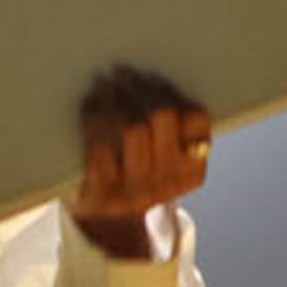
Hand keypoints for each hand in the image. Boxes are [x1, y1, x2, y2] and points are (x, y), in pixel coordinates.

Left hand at [70, 65, 211, 260]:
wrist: (102, 216)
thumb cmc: (133, 166)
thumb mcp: (162, 150)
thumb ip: (170, 120)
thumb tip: (149, 70)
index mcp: (192, 169)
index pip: (196, 117)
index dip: (172, 91)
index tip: (151, 78)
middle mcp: (167, 184)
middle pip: (162, 116)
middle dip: (141, 88)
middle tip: (123, 74)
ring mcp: (135, 193)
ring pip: (132, 128)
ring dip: (115, 99)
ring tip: (104, 85)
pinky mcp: (102, 196)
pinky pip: (100, 148)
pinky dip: (94, 119)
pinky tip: (90, 105)